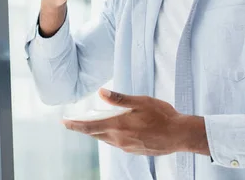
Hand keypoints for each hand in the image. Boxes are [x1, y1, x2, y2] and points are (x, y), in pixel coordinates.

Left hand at [62, 89, 209, 155]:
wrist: (180, 135)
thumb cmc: (162, 115)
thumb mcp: (140, 101)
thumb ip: (119, 99)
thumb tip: (101, 94)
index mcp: (119, 126)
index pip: (90, 127)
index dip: (75, 125)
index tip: (64, 122)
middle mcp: (120, 139)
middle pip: (96, 134)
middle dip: (84, 128)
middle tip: (74, 122)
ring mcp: (127, 147)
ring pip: (106, 139)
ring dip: (98, 131)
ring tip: (94, 123)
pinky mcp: (134, 150)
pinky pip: (117, 143)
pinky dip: (111, 135)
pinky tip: (116, 129)